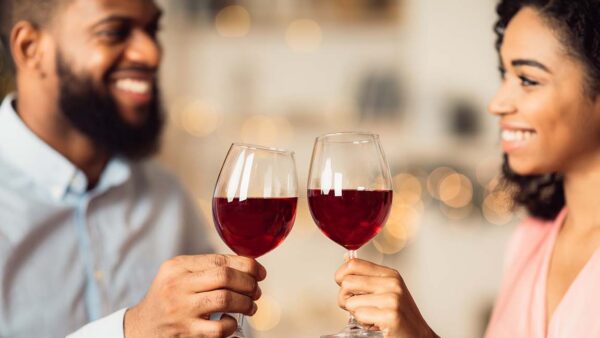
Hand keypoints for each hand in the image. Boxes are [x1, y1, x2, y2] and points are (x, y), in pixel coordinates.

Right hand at [124, 254, 265, 337]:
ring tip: (250, 306)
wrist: (141, 327)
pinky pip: (219, 328)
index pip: (220, 260)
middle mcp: (178, 285)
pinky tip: (231, 321)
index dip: (247, 265)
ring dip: (246, 303)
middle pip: (225, 277)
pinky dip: (231, 324)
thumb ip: (206, 268)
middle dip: (249, 283)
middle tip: (256, 291)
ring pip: (225, 299)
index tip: (260, 272)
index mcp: (178, 266)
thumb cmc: (169, 298)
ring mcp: (181, 309)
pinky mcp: (185, 332)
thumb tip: (248, 266)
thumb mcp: (179, 274)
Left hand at [336, 259, 437, 337]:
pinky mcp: (390, 316)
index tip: (342, 285)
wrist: (419, 336)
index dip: (341, 275)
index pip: (353, 264)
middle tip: (357, 307)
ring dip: (356, 314)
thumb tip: (345, 263)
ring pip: (350, 302)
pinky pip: (359, 315)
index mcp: (389, 274)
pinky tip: (376, 324)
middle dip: (345, 298)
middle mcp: (392, 283)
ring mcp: (392, 299)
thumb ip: (367, 278)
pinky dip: (363, 323)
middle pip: (347, 283)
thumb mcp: (386, 290)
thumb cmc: (399, 316)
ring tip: (371, 316)